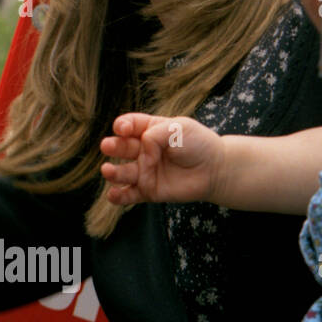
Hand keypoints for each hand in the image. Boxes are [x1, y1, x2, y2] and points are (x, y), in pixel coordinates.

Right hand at [100, 113, 220, 206]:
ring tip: (107, 171)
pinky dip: (119, 196)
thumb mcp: (178, 128)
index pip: (129, 125)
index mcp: (150, 130)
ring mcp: (145, 171)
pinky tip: (113, 195)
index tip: (122, 129)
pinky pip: (130, 195)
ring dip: (113, 172)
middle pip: (122, 147)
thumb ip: (155, 135)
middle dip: (113, 146)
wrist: (215, 169)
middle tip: (107, 146)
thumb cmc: (198, 144)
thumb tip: (142, 150)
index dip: (122, 126)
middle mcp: (144, 151)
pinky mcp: (148, 191)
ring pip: (123, 172)